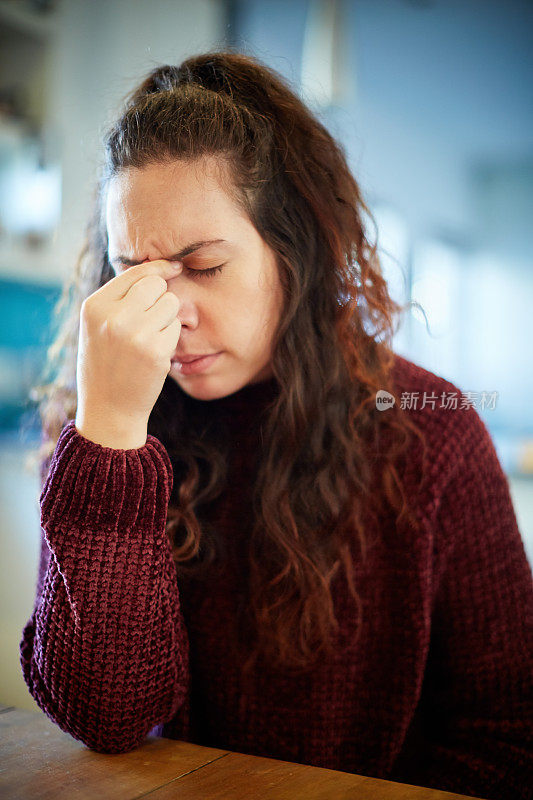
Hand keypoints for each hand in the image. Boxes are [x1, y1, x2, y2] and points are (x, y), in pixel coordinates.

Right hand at [75, 259, 182, 446]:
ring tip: (150, 338)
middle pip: (157, 285)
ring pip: (171, 304)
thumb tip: (157, 268)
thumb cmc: (105, 364)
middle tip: (151, 318)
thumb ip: (119, 298)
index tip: (173, 266)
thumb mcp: (97, 327)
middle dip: (161, 296)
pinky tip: (155, 353)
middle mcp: (113, 317)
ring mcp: (136, 334)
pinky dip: (171, 338)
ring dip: (167, 318)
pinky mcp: (156, 352)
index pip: (136, 273)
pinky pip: (176, 328)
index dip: (159, 267)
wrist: (108, 409)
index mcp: (94, 307)